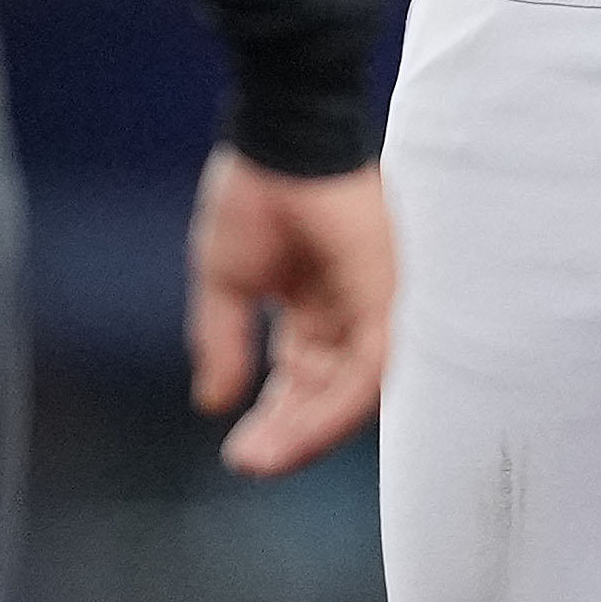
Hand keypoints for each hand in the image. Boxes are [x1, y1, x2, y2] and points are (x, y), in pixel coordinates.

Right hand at [188, 145, 393, 474]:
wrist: (280, 138)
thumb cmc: (256, 192)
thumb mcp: (226, 282)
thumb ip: (222, 342)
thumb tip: (213, 402)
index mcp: (315, 307)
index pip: (302, 380)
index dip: (273, 419)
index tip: (241, 452)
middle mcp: (350, 314)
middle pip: (326, 395)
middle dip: (287, 434)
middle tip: (250, 463)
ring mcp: (373, 308)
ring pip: (348, 395)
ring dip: (305, 432)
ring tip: (263, 459)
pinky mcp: (387, 300)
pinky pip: (365, 374)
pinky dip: (330, 409)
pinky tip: (294, 433)